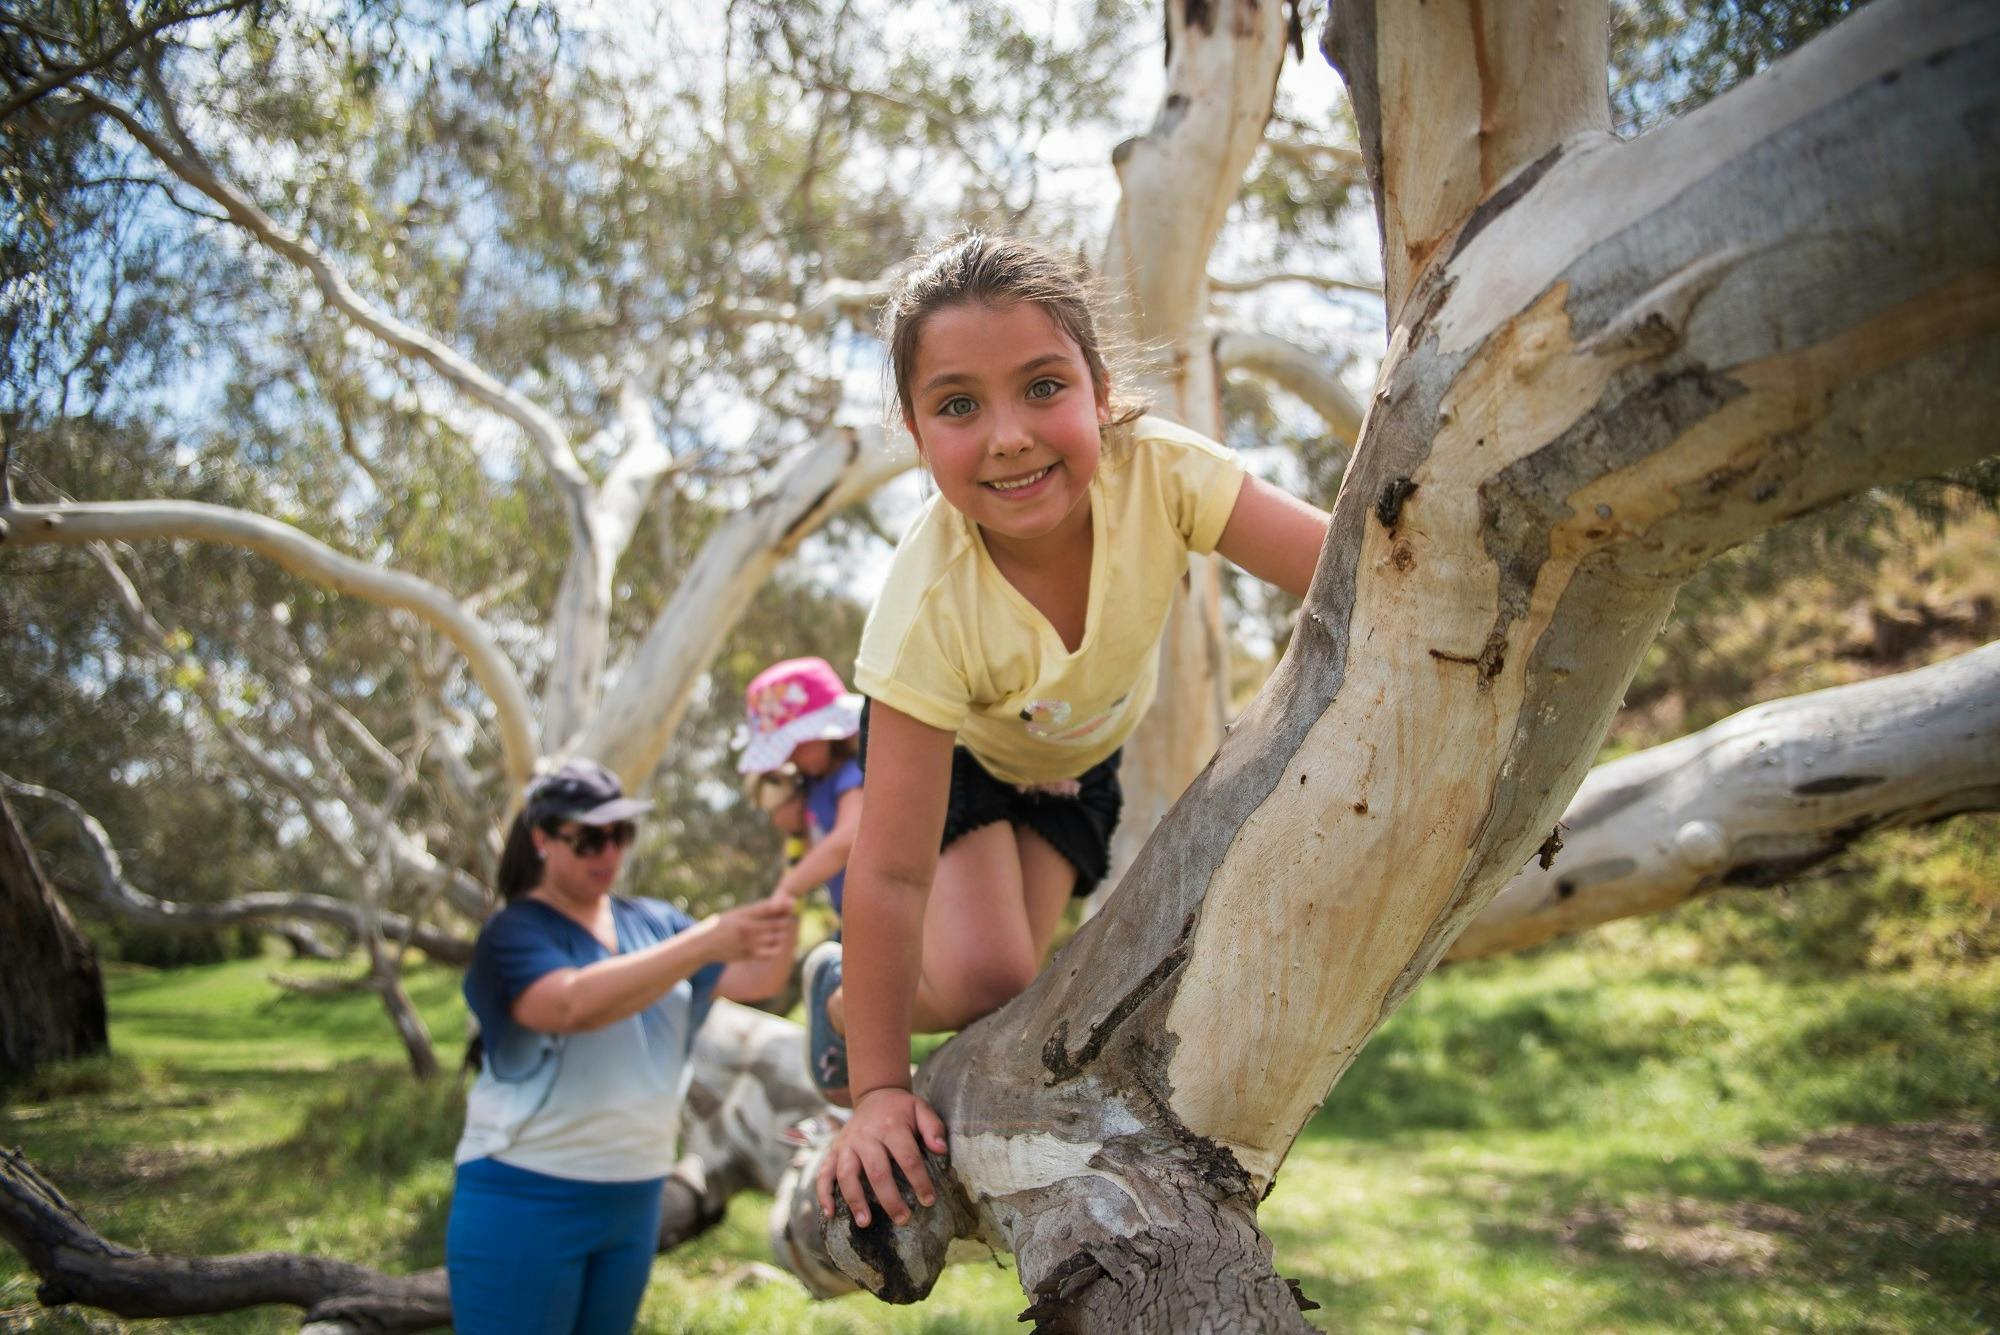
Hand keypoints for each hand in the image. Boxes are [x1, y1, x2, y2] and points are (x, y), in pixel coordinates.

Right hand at [701, 897, 794, 963]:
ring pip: (778, 938)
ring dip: (783, 933)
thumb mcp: (737, 912)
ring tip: (783, 930)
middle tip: (789, 917)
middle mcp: (749, 928)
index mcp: (745, 914)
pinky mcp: (750, 955)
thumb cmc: (722, 925)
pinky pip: (772, 953)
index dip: (784, 905)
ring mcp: (750, 942)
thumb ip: (756, 910)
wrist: (704, 944)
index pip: (770, 907)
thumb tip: (778, 905)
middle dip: (787, 919)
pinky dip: (777, 948)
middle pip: (778, 923)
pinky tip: (776, 944)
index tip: (793, 902)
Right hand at [815, 1087, 946, 1227]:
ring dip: (855, 1200)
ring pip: (847, 1174)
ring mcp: (846, 1144)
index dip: (919, 1181)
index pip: (907, 1157)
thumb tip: (941, 1150)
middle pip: (877, 1171)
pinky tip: (830, 1213)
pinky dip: (823, 1193)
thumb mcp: (921, 1109)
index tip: (929, 1200)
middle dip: (890, 1199)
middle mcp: (865, 1136)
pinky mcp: (834, 1150)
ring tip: (865, 1222)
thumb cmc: (901, 1109)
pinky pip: (824, 1172)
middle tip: (903, 1219)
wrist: (874, 1095)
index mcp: (891, 1127)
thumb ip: (933, 1127)